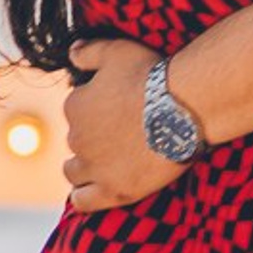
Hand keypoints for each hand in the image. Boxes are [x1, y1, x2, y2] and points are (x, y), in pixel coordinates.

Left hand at [59, 38, 190, 212]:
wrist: (180, 108)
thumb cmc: (150, 76)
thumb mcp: (117, 51)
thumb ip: (89, 52)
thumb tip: (71, 52)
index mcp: (74, 106)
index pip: (75, 111)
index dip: (94, 109)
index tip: (116, 108)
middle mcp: (77, 139)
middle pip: (76, 142)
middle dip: (92, 138)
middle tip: (119, 133)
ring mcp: (94, 168)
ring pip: (74, 172)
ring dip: (83, 168)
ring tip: (105, 162)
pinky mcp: (113, 191)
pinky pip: (83, 201)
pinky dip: (84, 197)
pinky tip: (92, 192)